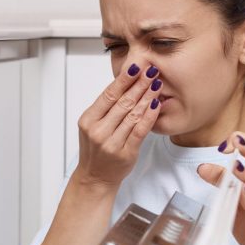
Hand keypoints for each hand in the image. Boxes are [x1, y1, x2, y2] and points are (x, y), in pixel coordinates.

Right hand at [75, 63, 161, 191]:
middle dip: (139, 84)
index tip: (136, 66)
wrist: (95, 177)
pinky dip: (149, 116)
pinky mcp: (125, 153)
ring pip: (133, 115)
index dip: (123, 80)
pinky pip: (140, 131)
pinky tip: (156, 104)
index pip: (108, 95)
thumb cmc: (96, 150)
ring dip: (147, 97)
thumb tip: (125, 82)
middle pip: (122, 102)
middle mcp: (98, 131)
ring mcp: (111, 143)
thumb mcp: (93, 126)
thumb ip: (106, 108)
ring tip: (157, 83)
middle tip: (152, 70)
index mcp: (88, 121)